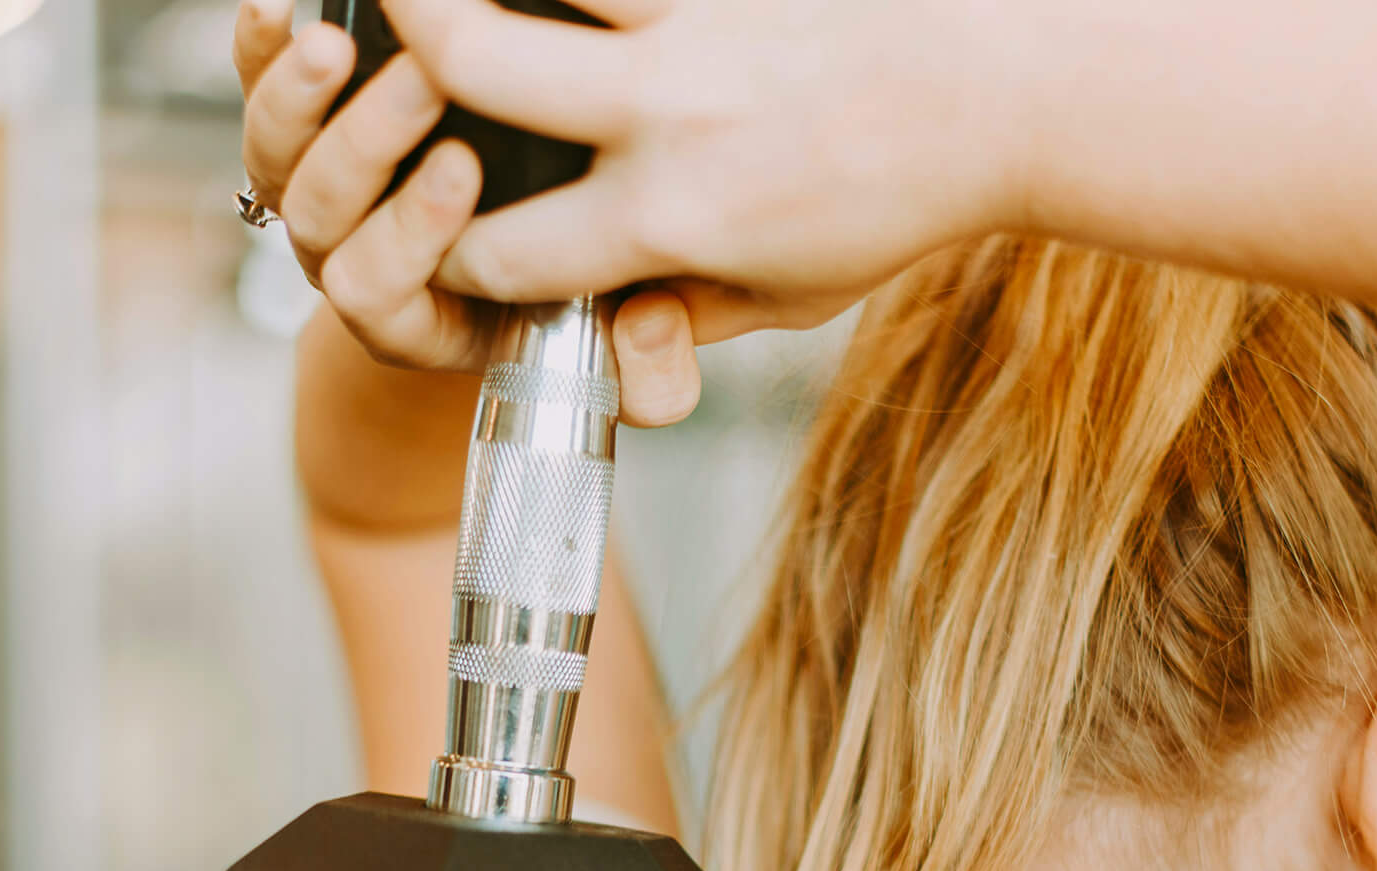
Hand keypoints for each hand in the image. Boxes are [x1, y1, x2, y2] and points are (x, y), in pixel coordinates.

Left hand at [234, 0, 705, 424]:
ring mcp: (315, 192)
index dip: (412, 230)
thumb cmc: (562, 293)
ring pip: (277, 152)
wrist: (508, 264)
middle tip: (426, 79)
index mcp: (409, 320)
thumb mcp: (609, 347)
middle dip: (370, 141)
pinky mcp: (296, 128)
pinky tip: (284, 4)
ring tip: (344, 41)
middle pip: (320, 209)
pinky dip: (262, 45)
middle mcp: (349, 257)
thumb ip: (647, 374)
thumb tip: (652, 327)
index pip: (378, 287)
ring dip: (305, 94)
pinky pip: (255, 83)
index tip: (464, 171)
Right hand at [378, 0, 1023, 345]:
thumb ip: (684, 312)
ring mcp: (700, 15)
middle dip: (400, 33)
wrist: (1011, 93)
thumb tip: (604, 331)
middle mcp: (665, 108)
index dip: (440, 250)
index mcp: (667, 215)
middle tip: (365, 10)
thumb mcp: (792, 296)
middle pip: (470, 55)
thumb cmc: (900, 201)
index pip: (498, 244)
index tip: (432, 229)